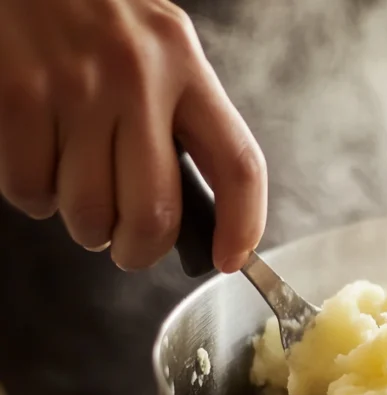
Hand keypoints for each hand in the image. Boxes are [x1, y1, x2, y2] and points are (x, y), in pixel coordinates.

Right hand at [0, 0, 266, 272]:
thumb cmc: (100, 14)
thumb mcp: (162, 48)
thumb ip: (182, 113)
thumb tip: (194, 206)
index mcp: (187, 67)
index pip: (239, 164)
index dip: (244, 225)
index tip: (233, 258)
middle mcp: (139, 78)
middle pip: (156, 212)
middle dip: (140, 251)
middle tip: (128, 246)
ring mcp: (77, 88)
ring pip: (89, 212)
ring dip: (85, 227)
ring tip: (82, 197)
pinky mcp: (19, 95)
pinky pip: (30, 188)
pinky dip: (34, 197)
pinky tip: (43, 166)